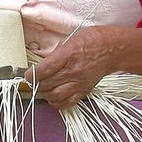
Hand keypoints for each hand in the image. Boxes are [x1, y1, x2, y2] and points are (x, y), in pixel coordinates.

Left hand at [24, 26, 141, 109]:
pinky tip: (52, 97)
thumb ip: (56, 52)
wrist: (114, 50)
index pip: (44, 69)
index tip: (27, 75)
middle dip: (35, 85)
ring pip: (54, 95)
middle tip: (30, 82)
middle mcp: (73, 70)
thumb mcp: (71, 38)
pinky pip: (67, 102)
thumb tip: (41, 62)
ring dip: (43, 94)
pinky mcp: (84, 90)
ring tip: (40, 89)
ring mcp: (79, 82)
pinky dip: (56, 103)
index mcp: (69, 54)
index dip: (32, 75)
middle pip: (47, 84)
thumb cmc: (93, 40)